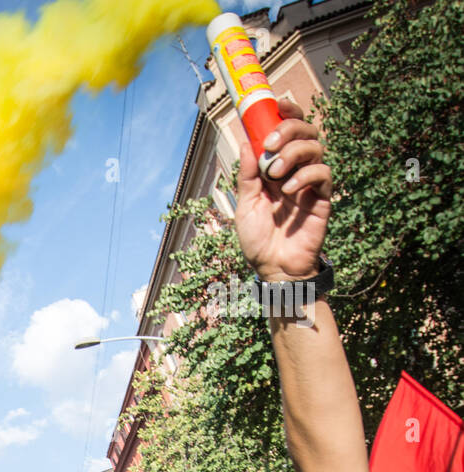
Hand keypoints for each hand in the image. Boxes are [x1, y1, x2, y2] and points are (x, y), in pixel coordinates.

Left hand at [235, 97, 331, 282]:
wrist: (273, 268)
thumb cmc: (258, 239)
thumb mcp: (245, 204)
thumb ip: (247, 174)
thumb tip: (247, 141)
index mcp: (275, 167)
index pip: (287, 131)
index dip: (286, 113)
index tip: (276, 106)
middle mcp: (295, 170)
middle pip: (305, 130)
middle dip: (289, 129)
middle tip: (272, 143)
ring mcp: (310, 183)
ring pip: (316, 146)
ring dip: (294, 153)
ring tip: (275, 174)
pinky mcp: (323, 198)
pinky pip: (323, 173)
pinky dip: (305, 176)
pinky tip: (288, 191)